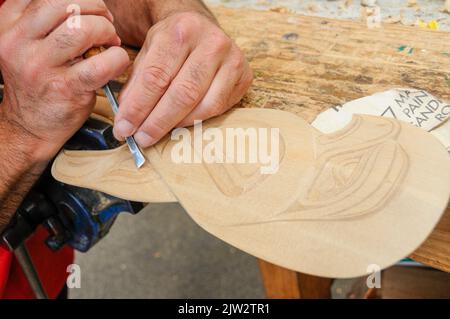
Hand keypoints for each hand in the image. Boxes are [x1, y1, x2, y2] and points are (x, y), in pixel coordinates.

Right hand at [0, 0, 129, 162]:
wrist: (29, 127)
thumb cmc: (38, 84)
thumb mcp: (29, 46)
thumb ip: (47, 23)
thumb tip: (86, 5)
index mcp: (9, 25)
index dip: (80, 0)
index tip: (92, 11)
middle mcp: (19, 42)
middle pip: (66, 4)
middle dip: (96, 9)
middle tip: (106, 24)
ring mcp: (40, 66)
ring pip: (82, 29)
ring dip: (106, 31)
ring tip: (110, 42)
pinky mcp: (64, 88)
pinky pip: (100, 64)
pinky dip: (116, 59)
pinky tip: (116, 61)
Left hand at [113, 11, 252, 147]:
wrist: (202, 30)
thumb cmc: (173, 44)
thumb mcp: (149, 52)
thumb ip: (137, 83)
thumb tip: (127, 118)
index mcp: (181, 31)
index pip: (155, 76)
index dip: (138, 107)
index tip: (124, 128)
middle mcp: (211, 43)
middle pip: (182, 93)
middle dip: (157, 121)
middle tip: (141, 138)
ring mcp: (232, 60)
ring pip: (204, 104)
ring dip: (177, 125)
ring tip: (157, 134)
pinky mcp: (244, 76)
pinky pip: (218, 108)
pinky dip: (196, 121)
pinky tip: (180, 125)